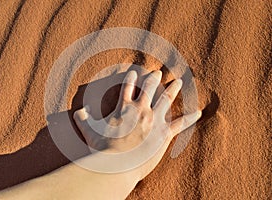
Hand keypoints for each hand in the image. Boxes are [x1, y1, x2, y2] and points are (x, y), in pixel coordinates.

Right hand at [73, 70, 200, 179]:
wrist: (117, 163)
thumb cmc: (103, 148)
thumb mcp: (88, 131)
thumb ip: (82, 120)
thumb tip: (77, 112)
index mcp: (124, 108)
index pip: (127, 88)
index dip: (131, 79)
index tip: (134, 72)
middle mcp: (140, 109)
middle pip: (149, 89)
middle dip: (154, 79)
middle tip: (158, 72)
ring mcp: (154, 120)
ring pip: (166, 100)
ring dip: (173, 89)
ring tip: (178, 81)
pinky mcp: (164, 133)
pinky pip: (180, 123)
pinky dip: (190, 118)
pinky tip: (198, 112)